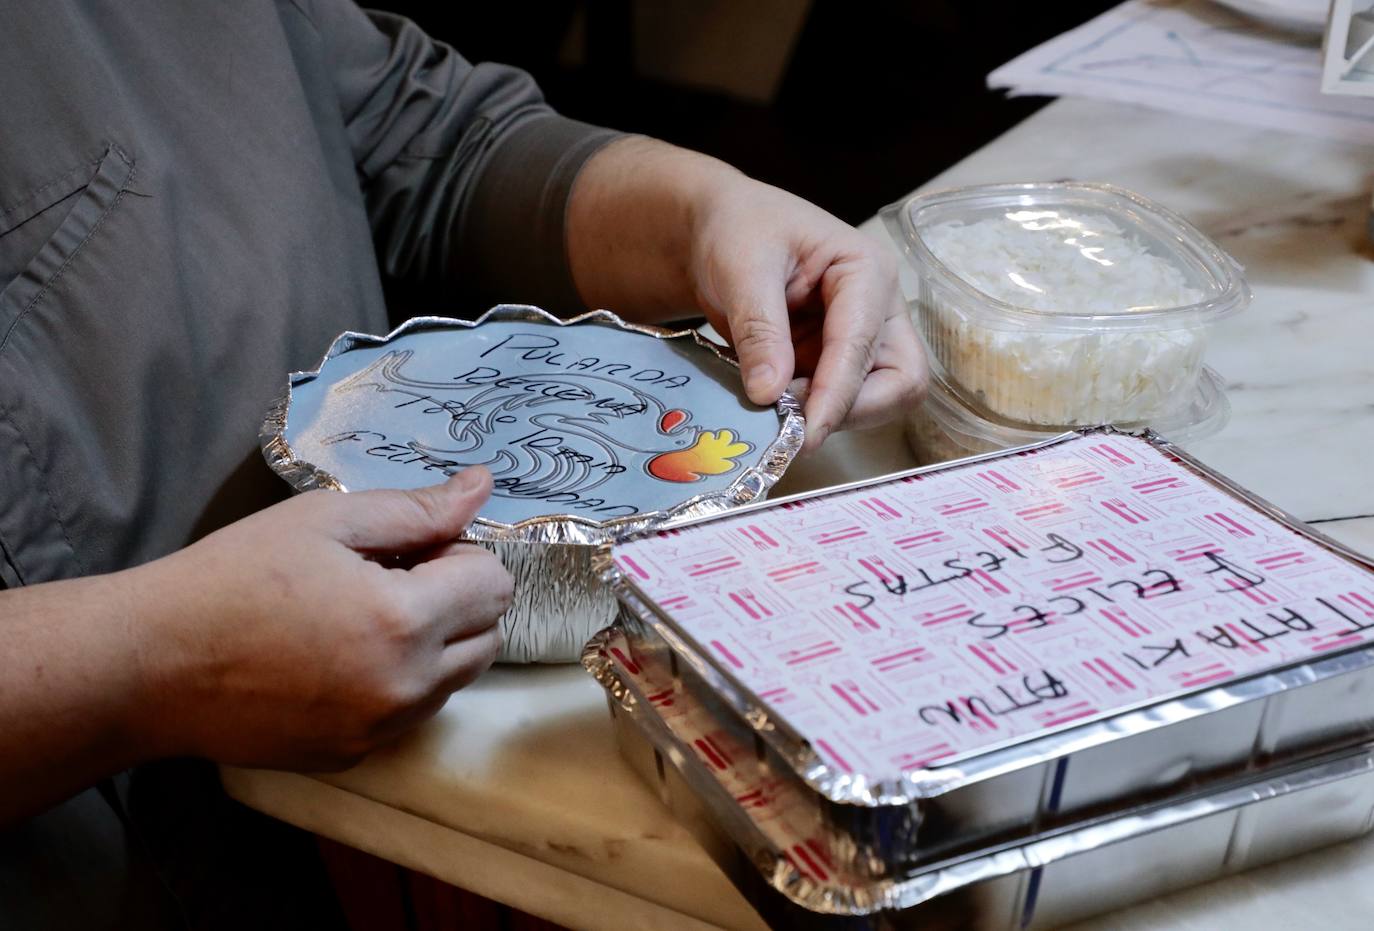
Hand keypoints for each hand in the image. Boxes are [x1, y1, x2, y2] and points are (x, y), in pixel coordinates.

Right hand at [132, 468, 511, 770]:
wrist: (149, 665)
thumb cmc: (232, 577)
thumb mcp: (325, 520)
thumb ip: (416, 509)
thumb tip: (482, 487)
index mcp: (404, 622)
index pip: (494, 585)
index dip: (460, 555)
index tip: (411, 549)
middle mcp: (406, 687)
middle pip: (488, 635)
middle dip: (456, 599)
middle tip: (390, 577)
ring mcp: (380, 731)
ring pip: (456, 679)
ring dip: (435, 643)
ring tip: (362, 616)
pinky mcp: (354, 756)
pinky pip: (411, 713)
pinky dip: (399, 682)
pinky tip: (340, 658)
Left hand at [566, 137, 927, 451]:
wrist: (717, 231)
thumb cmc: (737, 229)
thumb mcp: (742, 268)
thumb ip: (759, 329)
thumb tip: (769, 393)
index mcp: (867, 270)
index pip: (863, 344)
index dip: (837, 394)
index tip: (805, 433)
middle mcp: (877, 309)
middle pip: (900, 381)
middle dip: (852, 411)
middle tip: (792, 425)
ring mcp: (860, 340)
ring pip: (876, 400)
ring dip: (830, 417)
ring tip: (774, 414)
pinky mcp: (834, 364)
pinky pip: (838, 404)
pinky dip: (809, 415)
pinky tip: (771, 410)